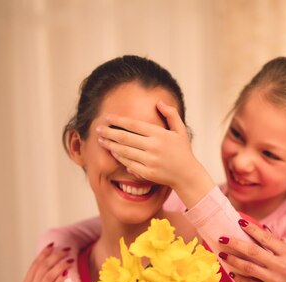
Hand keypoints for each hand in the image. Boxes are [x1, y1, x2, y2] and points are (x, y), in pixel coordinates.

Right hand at [13, 244, 74, 281]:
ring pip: (48, 275)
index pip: (35, 264)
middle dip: (55, 255)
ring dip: (60, 265)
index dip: (44, 253)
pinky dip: (58, 281)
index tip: (52, 245)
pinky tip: (66, 274)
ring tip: (70, 259)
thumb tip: (53, 277)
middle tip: (65, 249)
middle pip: (43, 266)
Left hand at [96, 102, 213, 207]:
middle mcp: (153, 147)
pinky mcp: (148, 173)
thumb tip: (158, 102)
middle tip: (98, 129)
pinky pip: (129, 164)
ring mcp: (150, 161)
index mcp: (159, 134)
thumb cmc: (183, 151)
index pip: (133, 125)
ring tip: (101, 140)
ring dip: (111, 145)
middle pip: (125, 138)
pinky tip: (113, 152)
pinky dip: (119, 158)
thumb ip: (171, 114)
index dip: (118, 120)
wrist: (187, 175)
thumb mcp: (180, 130)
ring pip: (124, 151)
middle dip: (109, 132)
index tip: (107, 117)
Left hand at [219, 220, 285, 281]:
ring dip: (233, 260)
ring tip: (222, 254)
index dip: (251, 229)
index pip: (266, 238)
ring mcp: (275, 280)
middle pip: (253, 252)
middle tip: (222, 238)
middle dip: (235, 243)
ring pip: (248, 267)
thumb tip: (262, 228)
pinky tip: (231, 272)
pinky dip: (239, 278)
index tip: (239, 222)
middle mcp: (281, 265)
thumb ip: (277, 244)